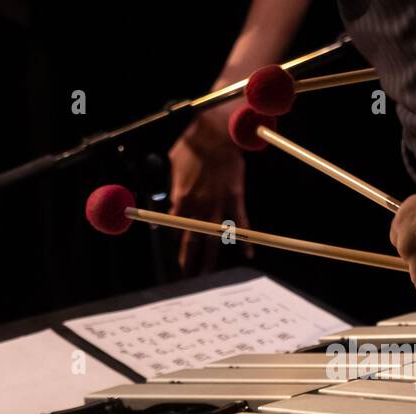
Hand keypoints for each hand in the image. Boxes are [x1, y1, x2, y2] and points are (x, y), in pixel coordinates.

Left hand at [167, 106, 253, 274]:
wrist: (217, 134)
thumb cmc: (193, 145)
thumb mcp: (172, 163)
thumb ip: (169, 186)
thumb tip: (167, 203)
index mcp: (181, 198)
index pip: (175, 228)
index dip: (175, 243)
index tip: (176, 256)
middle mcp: (199, 207)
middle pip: (192, 240)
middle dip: (189, 261)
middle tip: (187, 277)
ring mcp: (218, 205)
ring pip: (214, 238)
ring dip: (211, 259)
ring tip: (208, 275)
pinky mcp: (235, 199)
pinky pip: (241, 223)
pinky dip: (245, 239)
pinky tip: (248, 253)